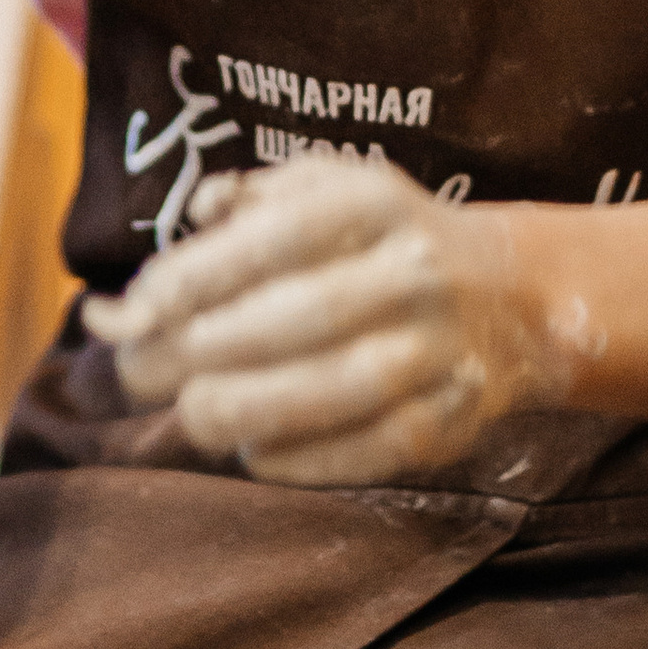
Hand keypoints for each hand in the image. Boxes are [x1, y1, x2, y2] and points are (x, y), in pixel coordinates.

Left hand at [83, 153, 578, 486]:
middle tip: (132, 374)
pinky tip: (255, 452)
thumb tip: (191, 216)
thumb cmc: (384, 241)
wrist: (518, 299)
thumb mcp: (328, 188)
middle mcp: (414, 272)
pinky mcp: (453, 421)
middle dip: (197, 352)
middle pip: (294, 320)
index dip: (190, 279)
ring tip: (192, 414)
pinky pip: (371, 451)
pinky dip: (302, 460)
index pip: (270, 240)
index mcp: (373, 203)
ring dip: (245, 409)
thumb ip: (250, 199)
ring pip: (334, 390)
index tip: (129, 309)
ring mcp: (439, 351)